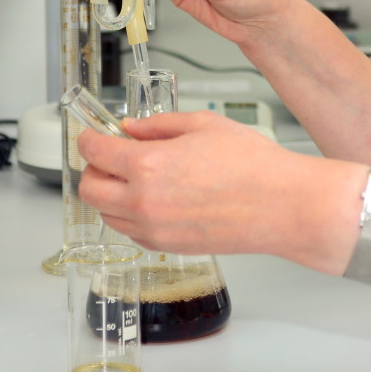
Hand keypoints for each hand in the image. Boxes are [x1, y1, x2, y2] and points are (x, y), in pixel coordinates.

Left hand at [78, 111, 368, 271]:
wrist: (281, 206)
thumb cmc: (254, 165)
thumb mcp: (205, 124)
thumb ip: (160, 125)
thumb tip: (133, 128)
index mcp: (149, 165)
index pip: (96, 152)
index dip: (89, 139)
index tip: (93, 135)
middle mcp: (143, 201)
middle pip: (89, 189)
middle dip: (93, 169)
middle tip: (110, 157)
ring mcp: (153, 229)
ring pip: (106, 214)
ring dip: (110, 194)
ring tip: (134, 178)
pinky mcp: (167, 246)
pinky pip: (131, 232)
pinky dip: (131, 215)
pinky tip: (154, 199)